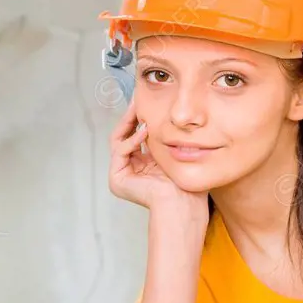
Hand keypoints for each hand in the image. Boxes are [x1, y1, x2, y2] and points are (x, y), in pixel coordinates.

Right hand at [108, 99, 208, 224]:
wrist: (183, 203)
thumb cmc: (185, 183)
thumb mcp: (172, 152)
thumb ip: (163, 136)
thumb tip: (163, 112)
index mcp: (143, 166)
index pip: (135, 137)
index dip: (138, 119)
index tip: (143, 101)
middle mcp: (130, 170)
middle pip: (124, 136)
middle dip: (130, 117)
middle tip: (136, 100)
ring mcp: (121, 176)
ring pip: (119, 140)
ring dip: (129, 123)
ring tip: (139, 110)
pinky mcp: (117, 180)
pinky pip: (120, 151)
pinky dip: (132, 139)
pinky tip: (145, 131)